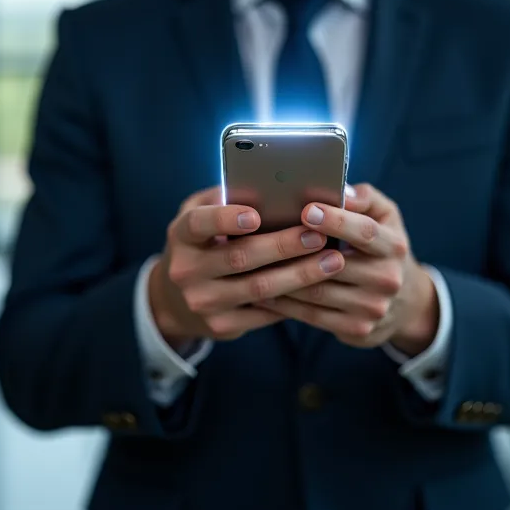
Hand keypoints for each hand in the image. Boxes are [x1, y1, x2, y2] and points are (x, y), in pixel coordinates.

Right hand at [148, 185, 345, 345]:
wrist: (177, 299)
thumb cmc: (203, 242)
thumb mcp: (202, 215)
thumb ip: (227, 198)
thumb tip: (272, 184)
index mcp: (181, 235)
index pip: (199, 224)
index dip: (225, 219)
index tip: (256, 215)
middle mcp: (185, 270)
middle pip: (239, 257)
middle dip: (283, 246)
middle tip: (317, 235)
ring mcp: (202, 301)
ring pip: (259, 288)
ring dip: (299, 275)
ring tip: (331, 261)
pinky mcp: (220, 326)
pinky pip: (264, 312)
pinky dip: (294, 299)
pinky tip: (319, 286)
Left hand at [255, 184, 438, 352]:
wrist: (405, 300)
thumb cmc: (382, 244)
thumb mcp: (384, 216)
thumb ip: (364, 198)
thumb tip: (340, 191)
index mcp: (394, 246)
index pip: (365, 232)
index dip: (337, 222)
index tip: (308, 210)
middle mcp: (388, 279)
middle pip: (335, 265)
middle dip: (297, 252)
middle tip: (264, 238)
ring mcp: (373, 308)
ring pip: (318, 292)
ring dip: (284, 278)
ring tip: (254, 264)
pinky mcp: (357, 330)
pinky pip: (313, 316)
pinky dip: (286, 304)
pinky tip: (264, 291)